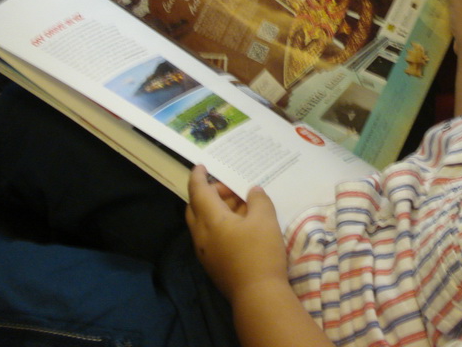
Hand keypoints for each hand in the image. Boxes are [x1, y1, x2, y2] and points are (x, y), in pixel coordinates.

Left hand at [186, 165, 287, 301]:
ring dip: (217, 210)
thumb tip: (252, 191)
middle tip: (229, 188)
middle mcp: (201, 235)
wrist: (258, 294)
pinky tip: (240, 226)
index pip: (198, 192)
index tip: (200, 166)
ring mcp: (205, 252)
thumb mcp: (266, 219)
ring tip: (241, 205)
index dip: (198, 177)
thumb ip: (259, 200)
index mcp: (211, 220)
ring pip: (202, 223)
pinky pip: (209, 236)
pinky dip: (219, 224)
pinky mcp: (213, 264)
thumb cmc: (260, 252)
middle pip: (196, 207)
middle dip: (209, 193)